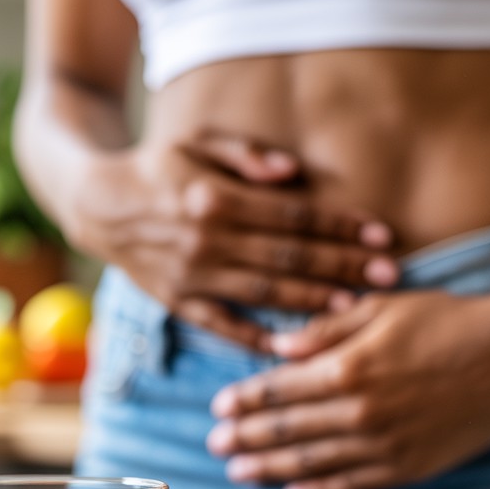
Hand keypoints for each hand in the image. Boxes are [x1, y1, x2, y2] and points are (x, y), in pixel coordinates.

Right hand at [68, 131, 398, 349]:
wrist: (100, 206)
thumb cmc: (161, 167)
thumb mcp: (198, 141)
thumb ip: (246, 154)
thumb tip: (292, 171)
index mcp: (216, 197)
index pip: (293, 215)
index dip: (340, 227)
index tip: (381, 236)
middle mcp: (207, 240)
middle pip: (288, 257)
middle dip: (342, 266)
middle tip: (389, 276)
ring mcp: (193, 276)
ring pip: (264, 293)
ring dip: (312, 301)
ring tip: (354, 307)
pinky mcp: (181, 303)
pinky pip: (225, 327)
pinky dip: (258, 339)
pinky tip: (293, 347)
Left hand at [206, 288, 489, 488]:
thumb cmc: (450, 320)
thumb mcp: (384, 309)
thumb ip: (326, 331)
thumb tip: (277, 345)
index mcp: (348, 368)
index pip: (279, 390)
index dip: (244, 401)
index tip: (217, 409)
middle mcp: (359, 412)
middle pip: (287, 430)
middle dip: (245, 439)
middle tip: (214, 448)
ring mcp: (384, 445)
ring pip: (311, 464)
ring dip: (270, 470)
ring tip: (239, 475)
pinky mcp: (408, 467)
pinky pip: (352, 486)